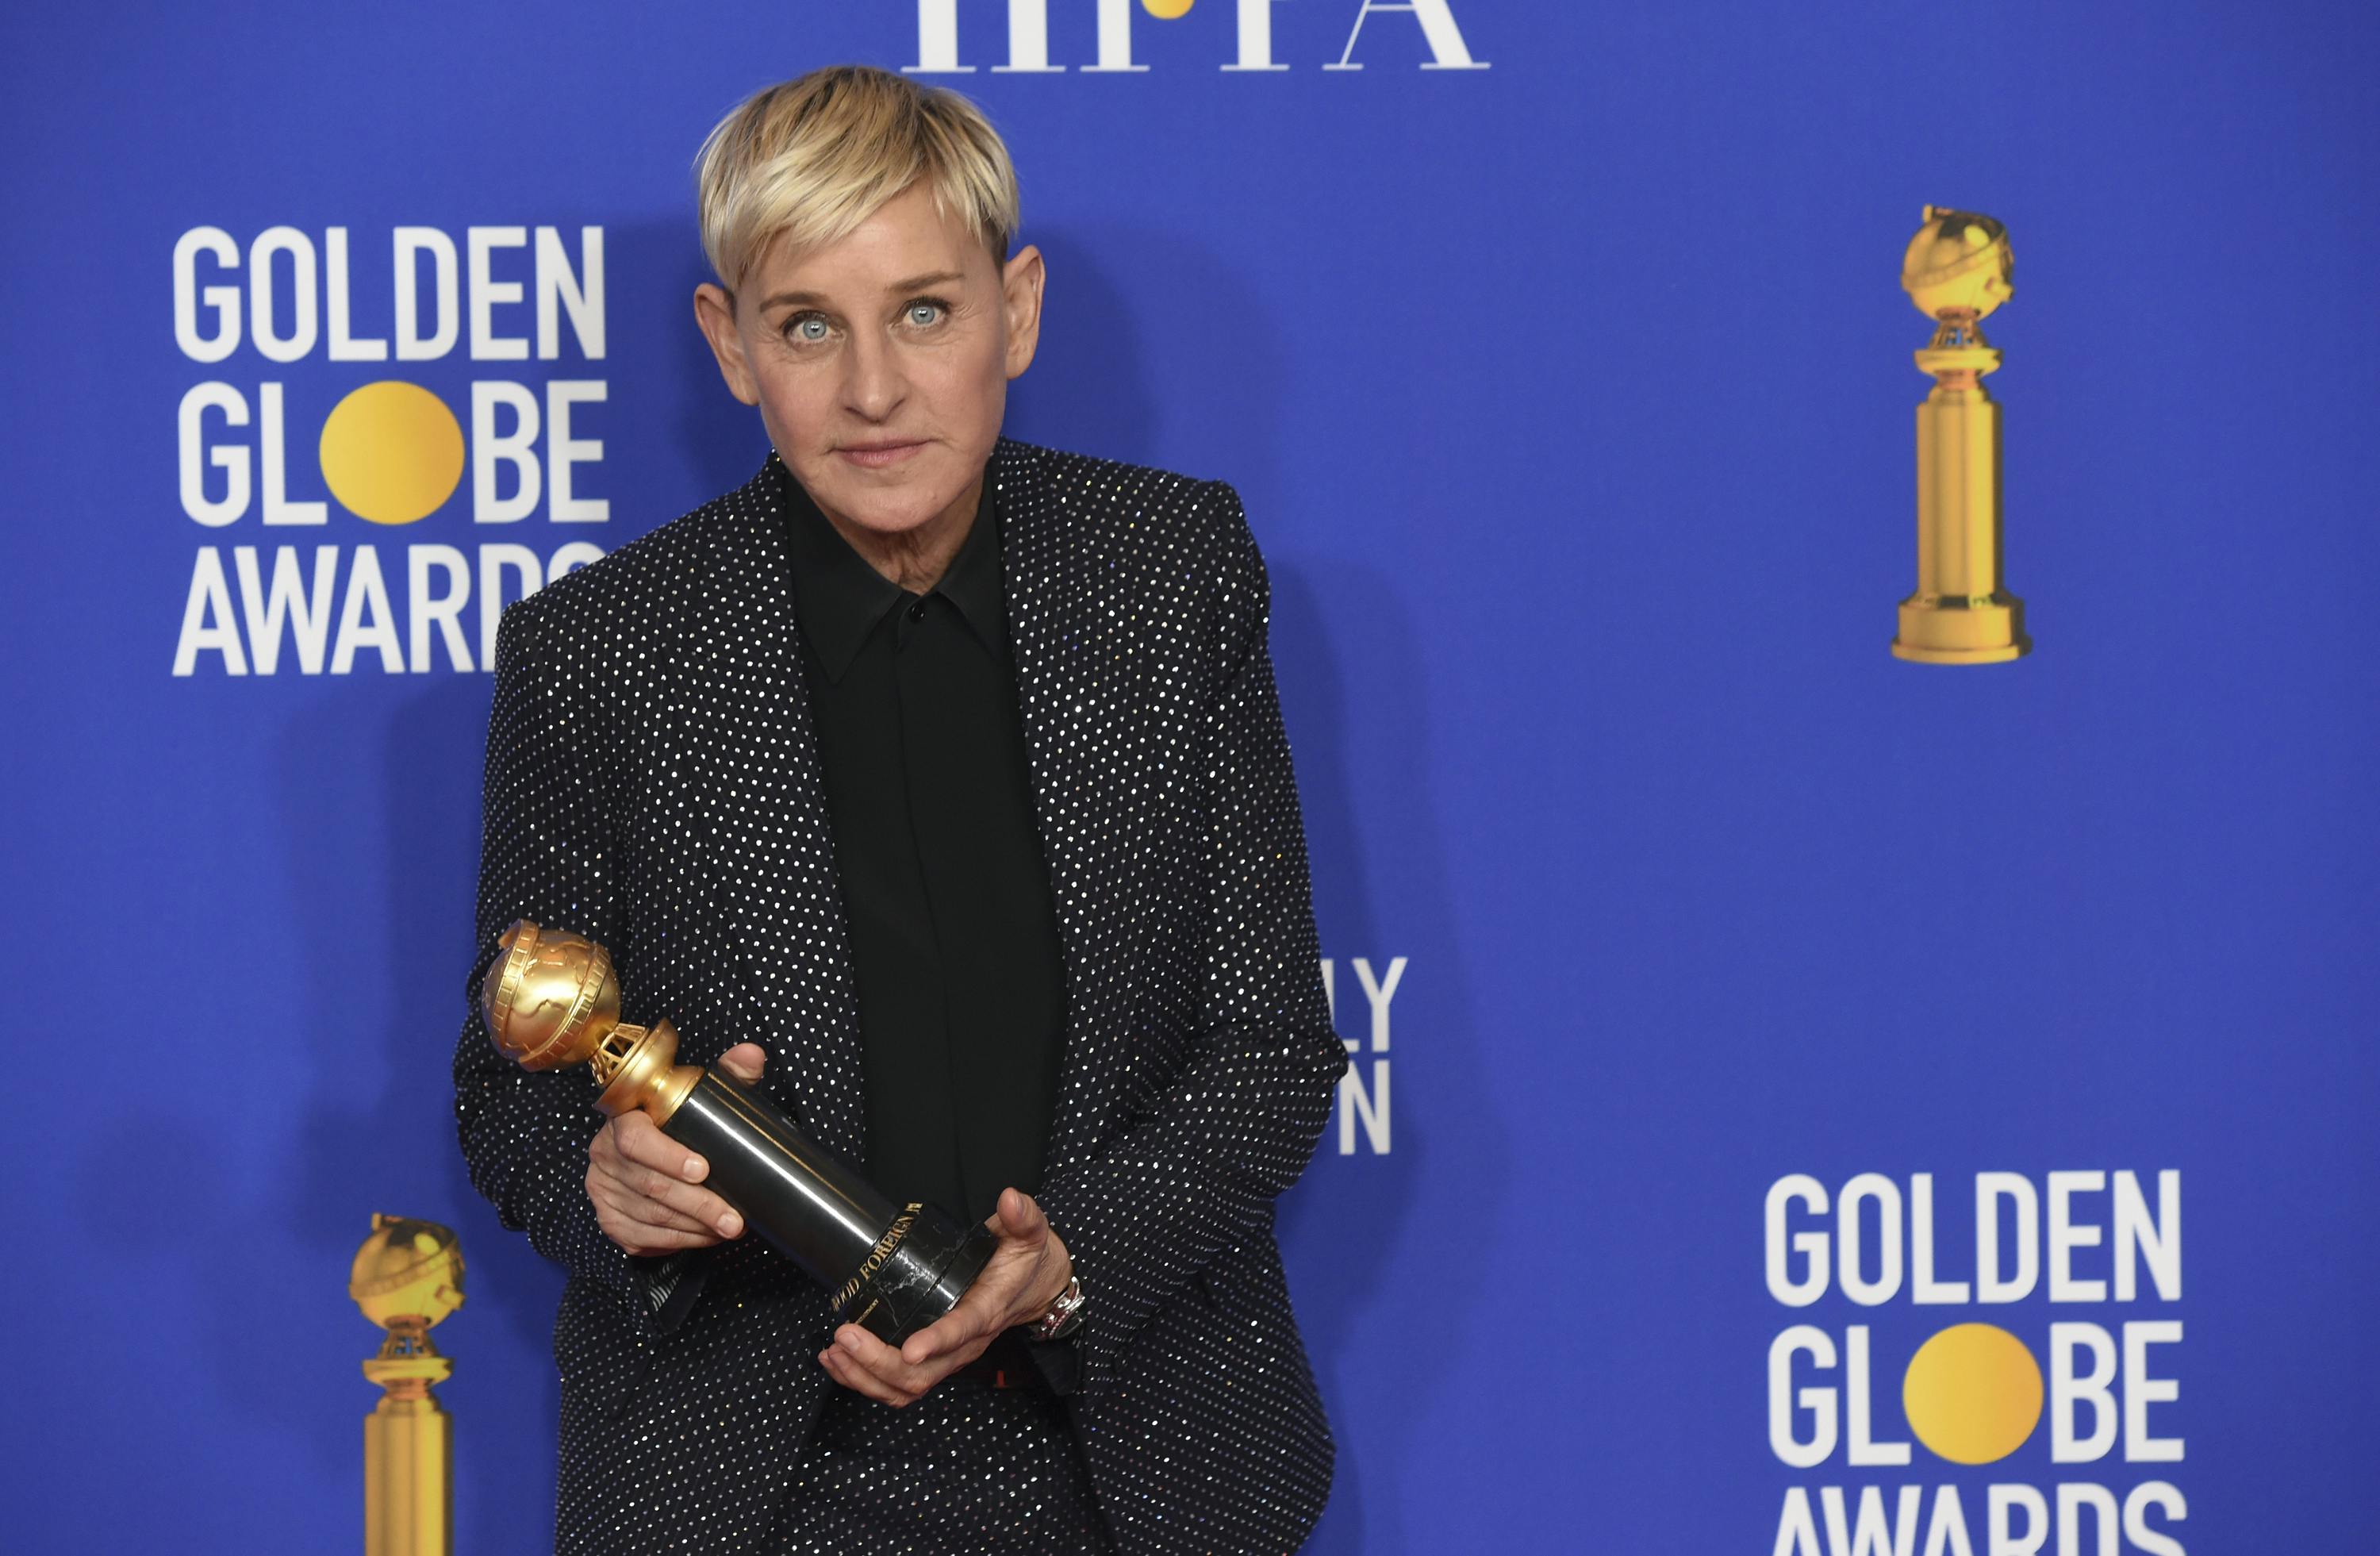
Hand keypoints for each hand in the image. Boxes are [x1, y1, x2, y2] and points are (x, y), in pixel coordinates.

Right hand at [585, 1042, 766, 1255]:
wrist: (646, 1146)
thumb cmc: (678, 1120)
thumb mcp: (701, 1094)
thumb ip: (728, 1074)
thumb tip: (752, 1054)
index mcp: (623, 1119)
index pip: (635, 1139)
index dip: (668, 1157)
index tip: (704, 1170)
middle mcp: (604, 1156)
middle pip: (650, 1186)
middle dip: (699, 1206)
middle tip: (735, 1218)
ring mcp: (604, 1191)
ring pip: (650, 1216)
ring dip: (694, 1228)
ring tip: (729, 1228)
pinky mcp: (611, 1221)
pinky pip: (644, 1237)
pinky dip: (679, 1241)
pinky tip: (705, 1237)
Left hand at [817, 1186, 1073, 1407]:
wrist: (1035, 1287)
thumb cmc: (1026, 1261)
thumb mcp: (1030, 1233)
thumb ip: (1022, 1215)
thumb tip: (1010, 1199)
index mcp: (987, 1310)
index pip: (962, 1331)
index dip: (935, 1342)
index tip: (909, 1349)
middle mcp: (968, 1343)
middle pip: (923, 1374)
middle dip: (878, 1362)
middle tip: (845, 1335)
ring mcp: (950, 1357)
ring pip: (907, 1387)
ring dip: (866, 1377)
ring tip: (834, 1352)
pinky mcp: (936, 1361)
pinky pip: (901, 1386)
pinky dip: (866, 1381)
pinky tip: (839, 1363)